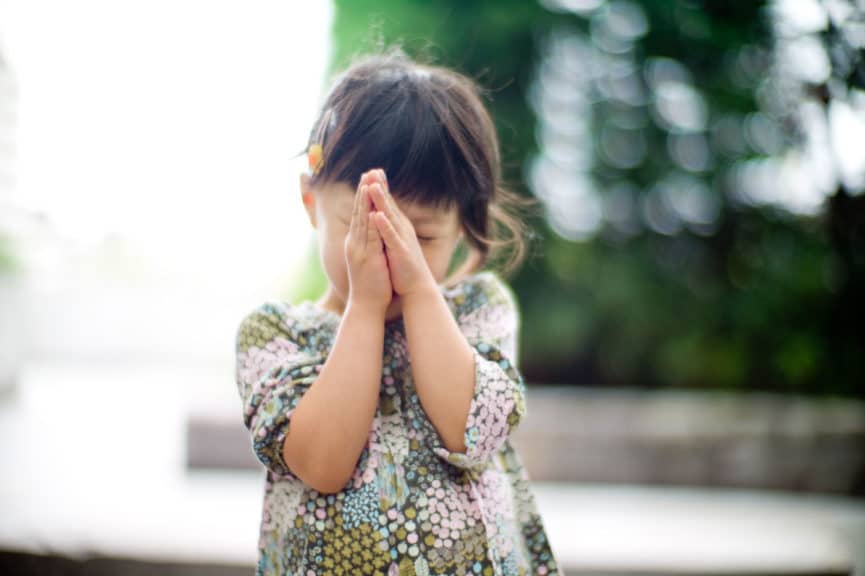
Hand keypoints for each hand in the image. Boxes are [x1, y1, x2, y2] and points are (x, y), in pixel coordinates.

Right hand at [344, 170, 392, 313]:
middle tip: (368, 171)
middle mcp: (355, 243)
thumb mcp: (368, 259)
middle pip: (359, 212)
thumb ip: (369, 245)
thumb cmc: (370, 285)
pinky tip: (375, 210)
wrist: (366, 306)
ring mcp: (358, 250)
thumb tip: (372, 233)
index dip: (364, 196)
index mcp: (357, 242)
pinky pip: (370, 237)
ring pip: (362, 220)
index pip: (361, 214)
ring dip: (366, 201)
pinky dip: (372, 222)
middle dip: (363, 191)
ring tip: (369, 183)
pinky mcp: (366, 258)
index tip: (369, 179)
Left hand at [367, 169, 437, 298]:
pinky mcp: (400, 252)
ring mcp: (401, 239)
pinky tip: (377, 216)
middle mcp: (401, 229)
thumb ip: (389, 228)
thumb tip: (382, 215)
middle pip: (389, 204)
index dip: (380, 187)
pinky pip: (391, 237)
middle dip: (380, 187)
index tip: (372, 171)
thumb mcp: (394, 242)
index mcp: (397, 227)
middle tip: (373, 170)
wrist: (416, 288)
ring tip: (373, 186)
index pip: (387, 203)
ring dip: (382, 201)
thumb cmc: (403, 266)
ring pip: (390, 217)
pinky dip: (384, 226)